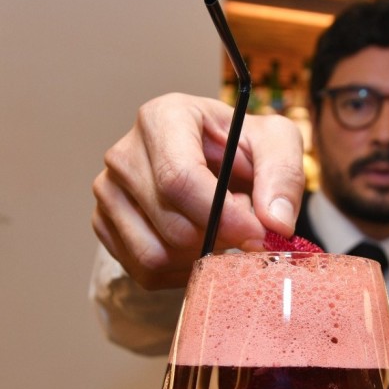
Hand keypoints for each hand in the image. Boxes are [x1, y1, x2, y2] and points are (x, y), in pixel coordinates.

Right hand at [91, 93, 306, 288]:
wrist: (217, 162)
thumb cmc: (242, 147)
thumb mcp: (276, 143)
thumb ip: (283, 175)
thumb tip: (275, 223)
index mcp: (163, 117)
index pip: (180, 178)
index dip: (222, 216)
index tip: (256, 233)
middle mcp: (125, 152)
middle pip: (170, 222)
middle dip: (217, 238)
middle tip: (242, 226)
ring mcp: (108, 190)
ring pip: (154, 253)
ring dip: (199, 257)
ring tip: (218, 230)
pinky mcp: (104, 223)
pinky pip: (143, 270)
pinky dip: (180, 271)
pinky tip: (198, 245)